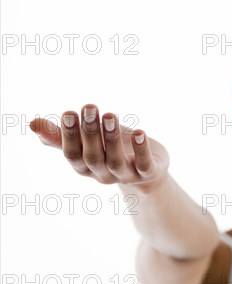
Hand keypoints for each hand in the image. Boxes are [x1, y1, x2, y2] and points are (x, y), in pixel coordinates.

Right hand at [29, 103, 169, 192]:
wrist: (149, 171)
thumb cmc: (113, 149)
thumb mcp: (89, 141)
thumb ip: (62, 136)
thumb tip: (31, 124)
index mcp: (85, 166)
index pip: (72, 153)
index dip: (69, 135)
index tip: (68, 112)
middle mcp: (102, 174)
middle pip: (92, 156)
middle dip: (90, 132)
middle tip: (89, 107)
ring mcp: (126, 176)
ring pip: (115, 161)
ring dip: (112, 138)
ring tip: (110, 115)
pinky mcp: (149, 173)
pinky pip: (144, 164)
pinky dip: (142, 149)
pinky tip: (141, 132)